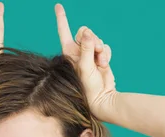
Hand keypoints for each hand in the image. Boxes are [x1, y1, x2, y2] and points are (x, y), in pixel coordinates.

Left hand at [54, 3, 115, 120]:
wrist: (101, 98)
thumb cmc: (88, 87)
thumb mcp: (85, 67)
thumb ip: (86, 49)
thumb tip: (87, 33)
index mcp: (69, 53)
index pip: (64, 32)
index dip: (62, 18)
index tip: (58, 6)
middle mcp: (78, 51)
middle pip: (84, 32)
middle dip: (92, 39)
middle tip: (95, 51)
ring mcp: (89, 54)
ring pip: (96, 39)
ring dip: (100, 49)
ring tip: (100, 63)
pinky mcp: (100, 57)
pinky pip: (104, 46)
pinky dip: (106, 53)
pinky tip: (104, 63)